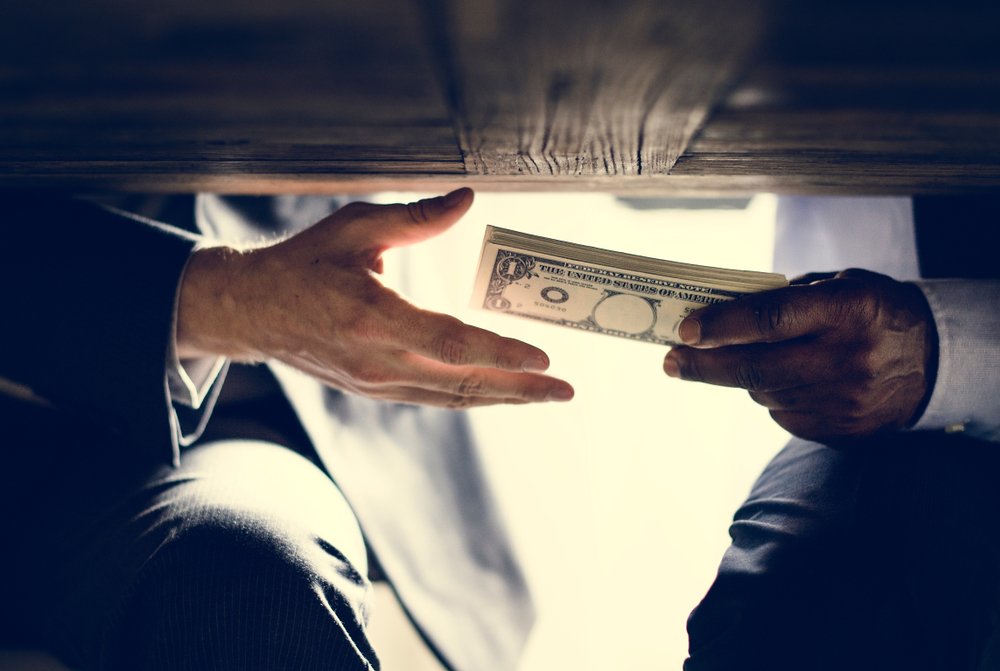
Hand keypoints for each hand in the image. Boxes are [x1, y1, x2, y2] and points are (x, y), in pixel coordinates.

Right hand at [177, 188, 574, 407]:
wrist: (252, 311)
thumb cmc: (305, 263)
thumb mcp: (357, 227)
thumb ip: (418, 218)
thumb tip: (468, 198)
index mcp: (375, 317)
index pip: (451, 343)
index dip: (500, 354)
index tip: (544, 359)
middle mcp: (378, 361)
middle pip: (462, 384)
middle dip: (520, 390)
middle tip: (565, 390)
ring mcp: (375, 383)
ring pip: (452, 398)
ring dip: (502, 399)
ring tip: (544, 395)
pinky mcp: (373, 391)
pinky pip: (434, 399)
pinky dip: (471, 396)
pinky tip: (498, 391)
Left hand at [662, 269, 936, 441]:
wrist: (936, 363)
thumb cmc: (872, 312)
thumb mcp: (840, 286)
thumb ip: (786, 299)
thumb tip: (719, 314)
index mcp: (848, 310)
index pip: (772, 319)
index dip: (722, 326)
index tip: (684, 331)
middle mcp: (846, 359)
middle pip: (756, 369)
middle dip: (702, 366)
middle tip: (670, 362)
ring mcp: (844, 401)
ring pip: (765, 393)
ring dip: (745, 377)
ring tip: (751, 359)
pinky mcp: (841, 432)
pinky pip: (784, 415)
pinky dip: (775, 396)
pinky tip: (792, 381)